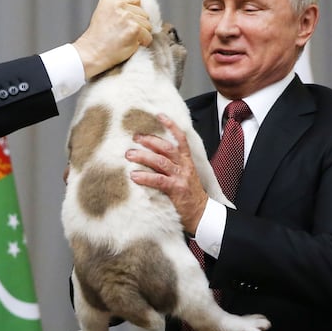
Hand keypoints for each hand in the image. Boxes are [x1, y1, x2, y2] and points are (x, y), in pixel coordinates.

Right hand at [73, 0, 152, 78]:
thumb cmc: (98, 39)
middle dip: (138, 25)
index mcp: (110, 0)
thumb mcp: (103, 14)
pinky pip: (148, 37)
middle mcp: (119, 6)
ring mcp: (127, 17)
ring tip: (126, 40)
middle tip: (124, 34)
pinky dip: (143, 44)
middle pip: (143, 13)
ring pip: (148, 25)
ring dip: (141, 35)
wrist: (91, 54)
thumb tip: (141, 9)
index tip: (127, 23)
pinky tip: (130, 46)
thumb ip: (119, 8)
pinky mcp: (134, 29)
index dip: (134, 13)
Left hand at [126, 114, 208, 234]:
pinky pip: (159, 180)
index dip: (171, 126)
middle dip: (150, 140)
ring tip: (129, 155)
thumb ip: (172, 165)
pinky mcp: (176, 190)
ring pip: (161, 161)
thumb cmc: (189, 195)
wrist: (202, 214)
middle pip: (166, 147)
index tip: (159, 115)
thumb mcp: (184, 176)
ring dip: (143, 156)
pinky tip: (134, 176)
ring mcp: (181, 177)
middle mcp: (185, 166)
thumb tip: (151, 155)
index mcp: (187, 161)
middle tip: (134, 137)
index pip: (181, 139)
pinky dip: (145, 177)